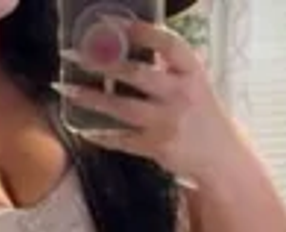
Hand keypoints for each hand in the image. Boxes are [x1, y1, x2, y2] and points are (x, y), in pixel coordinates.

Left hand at [60, 18, 243, 189]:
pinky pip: (122, 139)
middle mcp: (180, 94)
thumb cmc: (202, 113)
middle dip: (102, 62)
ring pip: (122, 108)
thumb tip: (134, 40)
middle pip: (136, 73)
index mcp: (191, 71)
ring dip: (91, 98)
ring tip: (65, 89)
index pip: (165, 43)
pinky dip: (101, 134)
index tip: (107, 20)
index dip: (138, 30)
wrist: (221, 156)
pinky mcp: (157, 148)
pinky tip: (82, 127)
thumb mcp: (194, 82)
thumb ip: (168, 65)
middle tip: (72, 54)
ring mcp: (167, 123)